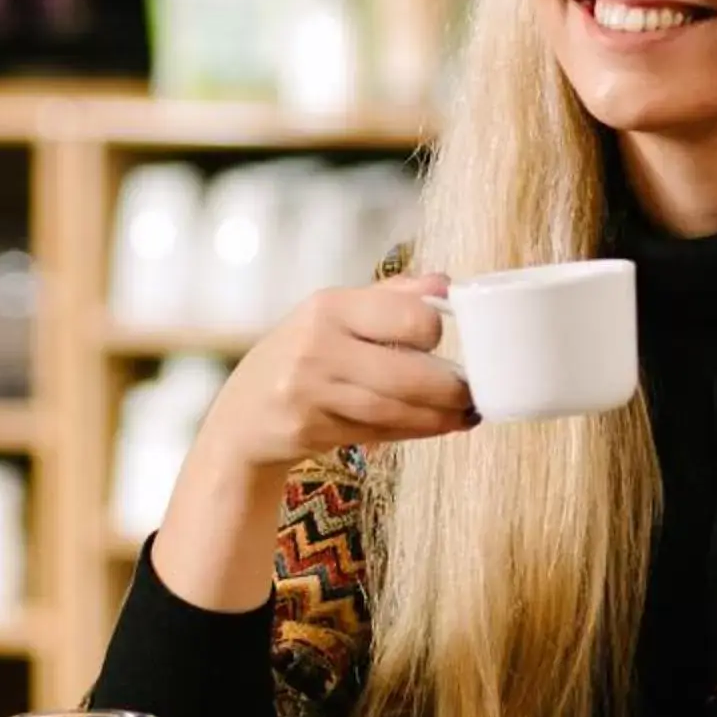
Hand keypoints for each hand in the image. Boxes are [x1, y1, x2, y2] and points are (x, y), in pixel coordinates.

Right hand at [192, 273, 472, 474]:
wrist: (242, 415)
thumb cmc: (301, 355)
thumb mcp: (334, 315)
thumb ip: (391, 297)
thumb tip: (447, 283)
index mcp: (329, 306)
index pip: (408, 316)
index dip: (435, 332)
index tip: (446, 341)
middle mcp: (317, 345)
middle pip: (406, 373)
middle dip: (451, 388)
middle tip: (473, 392)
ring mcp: (310, 391)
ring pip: (394, 410)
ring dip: (439, 417)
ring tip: (465, 414)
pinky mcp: (309, 430)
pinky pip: (378, 433)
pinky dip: (413, 431)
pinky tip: (435, 427)